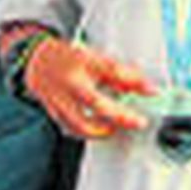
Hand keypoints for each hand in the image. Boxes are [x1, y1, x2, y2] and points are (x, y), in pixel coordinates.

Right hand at [26, 39, 152, 140]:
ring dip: (103, 130)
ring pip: (83, 123)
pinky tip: (98, 130)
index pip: (113, 71)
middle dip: (122, 116)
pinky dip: (87, 132)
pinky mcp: (55, 112)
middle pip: (98, 104)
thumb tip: (140, 86)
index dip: (136, 81)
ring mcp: (60, 99)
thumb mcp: (95, 57)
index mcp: (83, 62)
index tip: (153, 91)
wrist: (37, 61)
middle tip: (139, 122)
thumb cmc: (68, 58)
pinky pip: (72, 128)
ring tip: (117, 128)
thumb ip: (117, 73)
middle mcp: (71, 81)